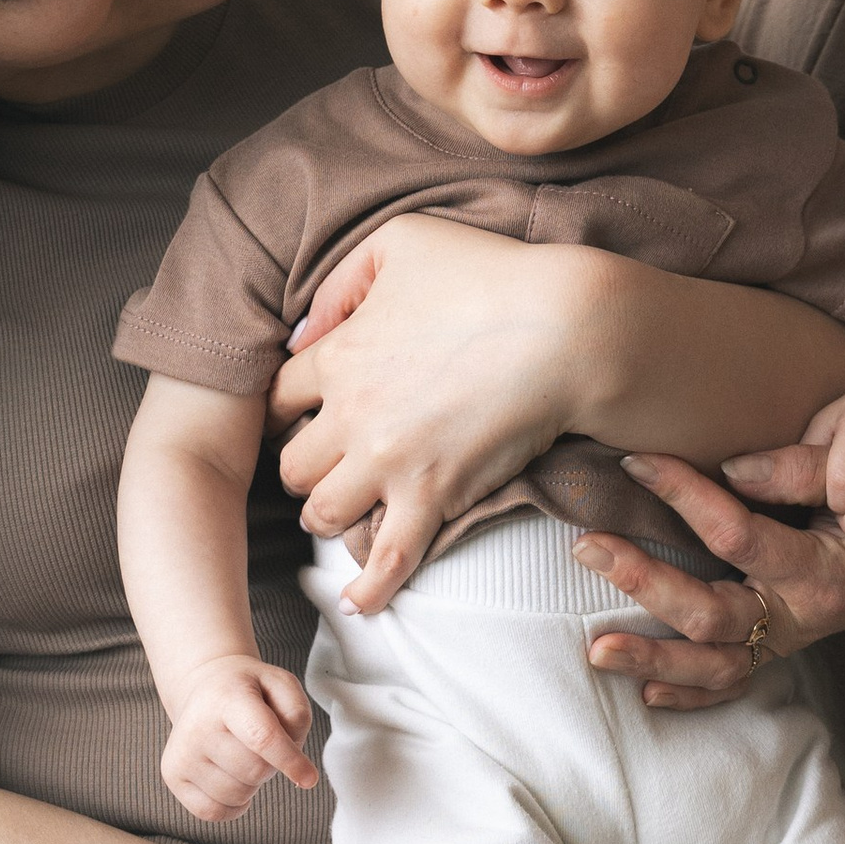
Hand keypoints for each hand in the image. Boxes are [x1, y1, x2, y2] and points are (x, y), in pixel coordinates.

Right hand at [161, 655, 318, 820]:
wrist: (204, 687)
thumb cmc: (250, 692)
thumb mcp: (282, 685)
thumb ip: (298, 716)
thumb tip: (296, 767)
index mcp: (228, 697)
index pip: (261, 737)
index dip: (290, 761)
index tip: (309, 779)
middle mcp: (197, 726)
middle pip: (255, 771)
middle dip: (272, 764)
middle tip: (262, 744)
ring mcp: (181, 754)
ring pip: (238, 795)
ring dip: (253, 783)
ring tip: (244, 754)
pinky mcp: (173, 776)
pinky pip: (215, 812)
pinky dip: (233, 803)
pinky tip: (232, 777)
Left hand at [272, 217, 584, 611]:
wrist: (566, 328)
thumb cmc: (492, 273)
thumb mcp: (403, 241)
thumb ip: (345, 279)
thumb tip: (304, 330)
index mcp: (339, 354)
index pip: (278, 398)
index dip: (285, 411)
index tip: (298, 419)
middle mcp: (351, 414)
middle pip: (292, 464)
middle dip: (303, 467)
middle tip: (324, 467)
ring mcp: (390, 461)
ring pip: (322, 513)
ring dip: (328, 516)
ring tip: (344, 514)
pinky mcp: (434, 495)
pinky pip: (388, 558)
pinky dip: (369, 587)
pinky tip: (359, 602)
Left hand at [575, 452, 844, 709]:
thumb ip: (800, 472)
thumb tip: (730, 465)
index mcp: (820, 570)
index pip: (739, 535)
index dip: (686, 496)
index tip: (637, 463)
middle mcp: (799, 618)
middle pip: (712, 614)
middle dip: (646, 584)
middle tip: (588, 548)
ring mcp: (787, 644)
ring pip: (713, 666)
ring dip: (652, 660)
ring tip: (596, 650)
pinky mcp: (778, 656)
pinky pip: (731, 687)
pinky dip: (688, 695)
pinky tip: (644, 695)